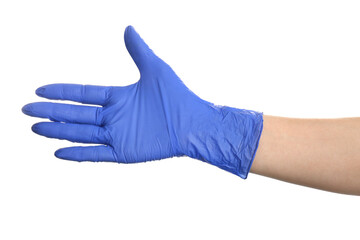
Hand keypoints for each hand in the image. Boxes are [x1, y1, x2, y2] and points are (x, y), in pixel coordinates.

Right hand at [22, 26, 262, 177]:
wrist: (193, 123)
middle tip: (27, 111)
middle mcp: (113, 116)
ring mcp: (117, 135)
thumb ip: (138, 50)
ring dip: (58, 131)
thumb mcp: (155, 68)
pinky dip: (78, 153)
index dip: (61, 92)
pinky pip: (96, 154)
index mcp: (117, 97)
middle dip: (51, 113)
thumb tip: (128, 28)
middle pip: (75, 114)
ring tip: (36, 129)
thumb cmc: (177, 96)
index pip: (82, 94)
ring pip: (80, 133)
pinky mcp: (124, 152)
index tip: (40, 90)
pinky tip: (58, 152)